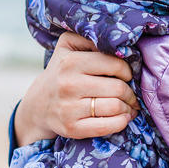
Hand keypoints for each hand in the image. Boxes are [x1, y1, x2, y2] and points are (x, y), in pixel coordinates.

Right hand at [15, 32, 138, 144]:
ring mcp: (68, 108)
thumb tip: (116, 44)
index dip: (127, 71)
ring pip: (115, 107)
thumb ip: (90, 38)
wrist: (38, 105)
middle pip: (118, 88)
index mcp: (70, 62)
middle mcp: (68, 85)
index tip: (126, 76)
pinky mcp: (71, 128)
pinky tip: (122, 118)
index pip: (115, 65)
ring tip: (128, 106)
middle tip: (130, 94)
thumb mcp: (68, 46)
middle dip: (130, 92)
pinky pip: (106, 126)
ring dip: (128, 108)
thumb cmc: (62, 72)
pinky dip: (121, 122)